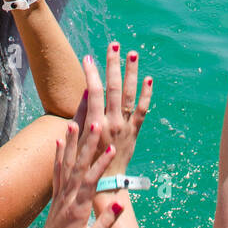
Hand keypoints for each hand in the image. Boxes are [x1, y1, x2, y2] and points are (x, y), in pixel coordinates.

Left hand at [35, 119, 121, 227]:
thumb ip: (104, 225)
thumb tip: (119, 204)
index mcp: (78, 209)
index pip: (90, 182)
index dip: (101, 164)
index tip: (111, 148)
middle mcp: (67, 197)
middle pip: (78, 166)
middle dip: (87, 144)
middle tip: (95, 123)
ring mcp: (60, 194)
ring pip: (66, 164)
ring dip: (71, 143)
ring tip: (74, 122)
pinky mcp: (56, 195)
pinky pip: (57, 170)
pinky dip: (58, 154)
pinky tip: (60, 140)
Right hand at [77, 45, 152, 177]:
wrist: (106, 182)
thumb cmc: (87, 159)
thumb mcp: (79, 138)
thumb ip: (82, 113)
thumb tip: (87, 90)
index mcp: (96, 123)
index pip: (94, 92)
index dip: (91, 73)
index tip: (87, 58)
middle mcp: (112, 122)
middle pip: (113, 88)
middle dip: (113, 65)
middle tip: (113, 45)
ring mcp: (126, 126)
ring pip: (129, 95)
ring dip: (131, 73)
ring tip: (132, 54)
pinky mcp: (135, 131)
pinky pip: (143, 111)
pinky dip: (147, 95)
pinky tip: (149, 79)